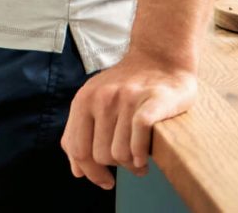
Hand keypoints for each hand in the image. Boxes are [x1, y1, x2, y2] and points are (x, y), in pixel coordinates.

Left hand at [60, 53, 196, 189]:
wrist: (160, 56)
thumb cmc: (128, 84)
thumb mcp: (96, 100)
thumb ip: (81, 131)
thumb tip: (77, 172)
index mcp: (85, 99)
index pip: (77, 149)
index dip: (90, 173)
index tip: (106, 182)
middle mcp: (103, 97)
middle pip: (101, 155)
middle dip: (117, 167)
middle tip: (130, 164)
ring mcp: (128, 98)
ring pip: (121, 153)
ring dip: (132, 165)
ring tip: (141, 161)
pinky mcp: (152, 101)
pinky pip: (139, 141)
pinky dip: (141, 154)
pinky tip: (146, 156)